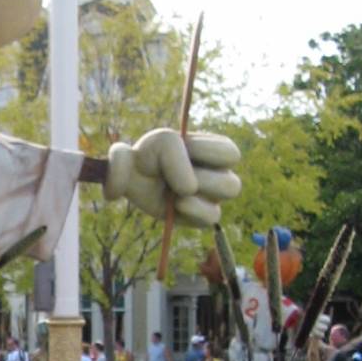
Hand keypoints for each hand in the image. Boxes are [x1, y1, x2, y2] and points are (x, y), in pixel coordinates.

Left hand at [101, 128, 242, 226]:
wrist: (129, 175)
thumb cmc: (149, 155)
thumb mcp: (157, 142)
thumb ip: (171, 151)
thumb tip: (188, 190)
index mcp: (213, 152)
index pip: (230, 154)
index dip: (205, 152)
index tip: (181, 149)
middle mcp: (218, 176)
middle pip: (232, 186)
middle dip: (202, 180)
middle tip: (178, 177)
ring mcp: (211, 199)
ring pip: (224, 202)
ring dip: (198, 192)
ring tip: (176, 191)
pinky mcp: (199, 217)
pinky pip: (210, 218)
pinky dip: (193, 211)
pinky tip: (176, 205)